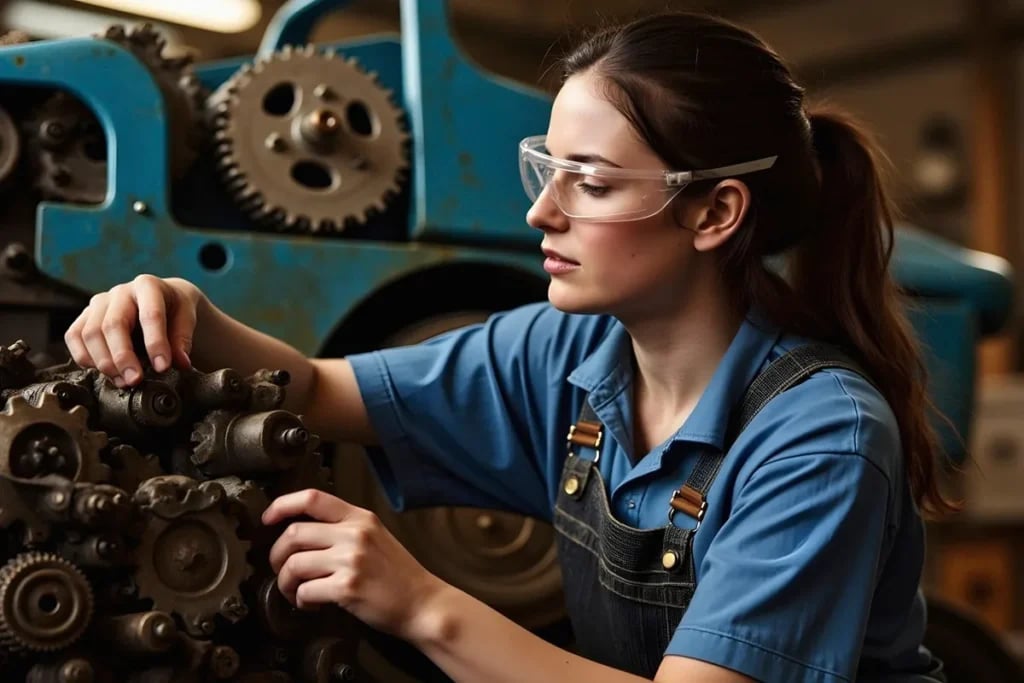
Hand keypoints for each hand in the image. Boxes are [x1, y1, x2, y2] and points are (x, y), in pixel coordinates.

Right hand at [64, 275, 202, 386]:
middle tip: (135, 380)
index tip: (162, 367)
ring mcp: (99, 303)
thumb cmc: (174, 309)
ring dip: (104, 363)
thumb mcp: (188, 317)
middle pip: (112, 325)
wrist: (162, 301)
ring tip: (123, 381)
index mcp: (148, 286)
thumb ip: (183, 339)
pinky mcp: (85, 316)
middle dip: (122, 357)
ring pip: (89, 333)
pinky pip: (74, 337)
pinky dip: (85, 358)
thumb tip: (181, 362)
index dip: (156, 343)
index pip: (150, 315)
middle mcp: (120, 292)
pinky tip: (104, 372)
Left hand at [264, 489, 445, 641]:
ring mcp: (351, 560)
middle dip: (277, 555)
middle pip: (294, 533)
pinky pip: (305, 591)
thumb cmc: (399, 575)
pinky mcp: (347, 587)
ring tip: (296, 592)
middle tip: (282, 570)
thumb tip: (303, 534)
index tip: (268, 519)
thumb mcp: (376, 537)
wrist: (423, 604)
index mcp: (360, 518)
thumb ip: (345, 529)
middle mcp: (355, 534)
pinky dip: (301, 601)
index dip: (282, 506)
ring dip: (286, 582)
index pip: (312, 498)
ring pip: (294, 564)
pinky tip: (311, 604)